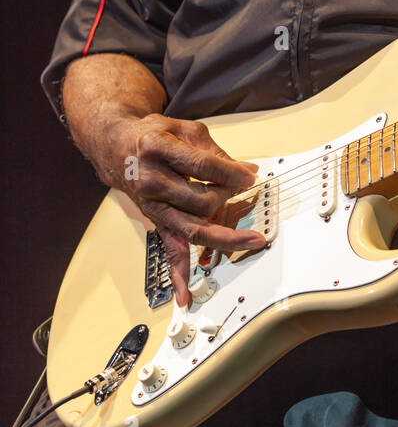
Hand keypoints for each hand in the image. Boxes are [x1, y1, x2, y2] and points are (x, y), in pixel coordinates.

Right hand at [104, 113, 263, 304]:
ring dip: (224, 237)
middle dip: (229, 196)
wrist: (119, 147)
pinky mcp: (156, 221)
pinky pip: (168, 249)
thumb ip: (216, 152)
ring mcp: (152, 205)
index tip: (250, 176)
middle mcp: (151, 181)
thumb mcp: (185, 131)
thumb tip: (247, 169)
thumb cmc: (154, 136)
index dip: (231, 173)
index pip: (202, 166)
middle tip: (243, 188)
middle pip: (201, 200)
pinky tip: (185, 295)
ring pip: (192, 228)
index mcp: (158, 149)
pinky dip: (178, 274)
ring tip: (250, 241)